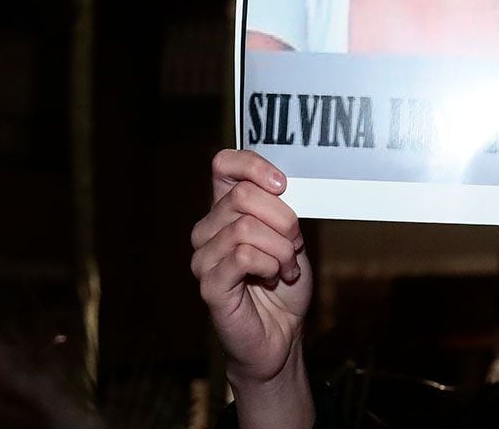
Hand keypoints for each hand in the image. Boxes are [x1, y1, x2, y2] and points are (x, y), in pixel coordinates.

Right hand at [190, 149, 311, 390]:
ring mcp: (204, 258)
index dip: (254, 165)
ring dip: (281, 248)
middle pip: (243, 195)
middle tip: (294, 244)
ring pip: (245, 227)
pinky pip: (243, 256)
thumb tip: (279, 183)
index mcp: (224, 209)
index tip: (282, 185)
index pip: (223, 164)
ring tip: (286, 266)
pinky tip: (274, 277)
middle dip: (284, 219)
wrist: (282, 334)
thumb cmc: (284, 283)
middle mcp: (207, 229)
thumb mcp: (289, 236)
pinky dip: (270, 264)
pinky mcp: (209, 285)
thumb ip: (280, 207)